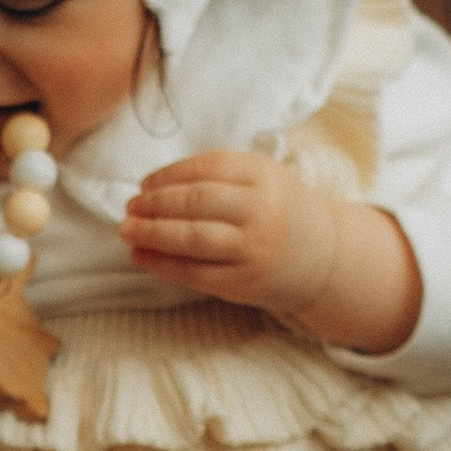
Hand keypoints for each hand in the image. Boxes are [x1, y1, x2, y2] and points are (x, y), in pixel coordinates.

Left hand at [124, 151, 422, 351]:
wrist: (323, 256)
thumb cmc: (279, 210)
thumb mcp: (261, 178)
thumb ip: (217, 175)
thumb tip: (152, 185)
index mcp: (263, 176)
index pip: (204, 169)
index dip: (166, 176)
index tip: (144, 185)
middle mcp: (260, 211)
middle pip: (194, 202)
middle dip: (154, 204)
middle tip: (130, 207)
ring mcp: (252, 248)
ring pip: (190, 238)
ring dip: (151, 233)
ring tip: (127, 230)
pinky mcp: (242, 281)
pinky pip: (193, 272)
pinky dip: (160, 263)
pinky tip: (140, 255)